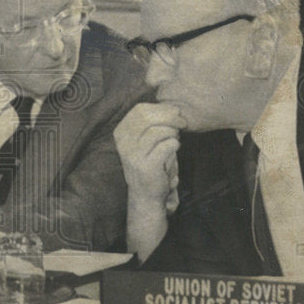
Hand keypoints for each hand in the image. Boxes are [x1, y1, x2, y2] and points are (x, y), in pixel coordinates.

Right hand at [113, 103, 185, 260]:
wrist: (146, 195)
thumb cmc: (150, 163)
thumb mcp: (144, 140)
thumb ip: (152, 123)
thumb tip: (172, 108)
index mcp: (121, 133)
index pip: (139, 110)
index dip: (160, 108)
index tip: (174, 113)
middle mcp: (123, 143)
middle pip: (149, 117)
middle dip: (170, 117)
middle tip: (182, 123)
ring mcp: (133, 155)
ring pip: (160, 131)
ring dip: (173, 134)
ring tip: (175, 141)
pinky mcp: (146, 166)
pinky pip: (168, 145)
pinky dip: (175, 146)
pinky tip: (174, 150)